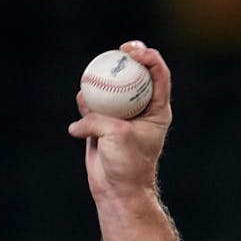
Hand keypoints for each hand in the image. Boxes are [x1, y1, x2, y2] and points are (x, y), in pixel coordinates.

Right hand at [67, 40, 172, 200]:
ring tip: (94, 80)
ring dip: (101, 81)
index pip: (159, 76)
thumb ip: (99, 119)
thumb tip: (80, 117)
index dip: (150, 58)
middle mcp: (141, 109)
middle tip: (117, 51)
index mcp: (157, 110)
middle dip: (126, 59)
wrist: (116, 189)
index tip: (134, 52)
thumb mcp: (117, 136)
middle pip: (135, 75)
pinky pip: (92, 105)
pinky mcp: (102, 123)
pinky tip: (82, 103)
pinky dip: (85, 103)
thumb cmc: (127, 164)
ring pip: (111, 88)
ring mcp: (121, 115)